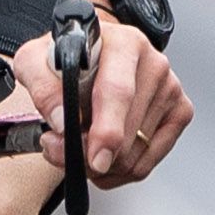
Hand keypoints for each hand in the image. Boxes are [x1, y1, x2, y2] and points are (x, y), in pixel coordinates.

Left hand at [11, 17, 193, 191]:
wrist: (92, 53)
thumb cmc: (68, 57)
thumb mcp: (35, 60)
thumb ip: (41, 87)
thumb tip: (62, 120)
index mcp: (123, 44)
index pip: (118, 92)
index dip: (106, 130)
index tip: (95, 157)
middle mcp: (153, 64)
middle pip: (126, 134)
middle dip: (88, 154)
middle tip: (60, 148)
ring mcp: (169, 90)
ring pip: (134, 156)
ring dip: (100, 165)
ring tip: (79, 144)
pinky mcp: (179, 113)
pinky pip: (145, 163)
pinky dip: (118, 171)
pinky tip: (102, 152)